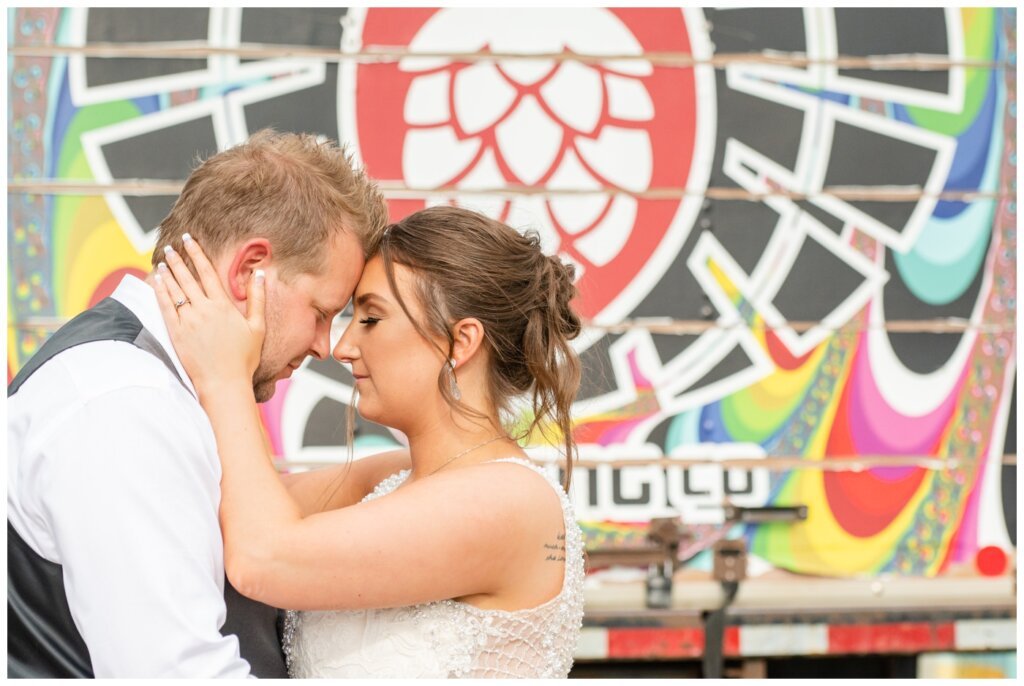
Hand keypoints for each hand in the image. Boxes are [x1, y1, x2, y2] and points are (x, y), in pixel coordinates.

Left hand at [154, 235, 265, 395]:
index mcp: (223, 306)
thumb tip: (261, 274)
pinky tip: (157, 282)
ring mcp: (188, 321)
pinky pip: (165, 307)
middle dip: (178, 260)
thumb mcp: (257, 326)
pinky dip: (160, 291)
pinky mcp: (176, 333)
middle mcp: (203, 310)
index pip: (207, 272)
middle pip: (187, 278)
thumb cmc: (244, 357)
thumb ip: (257, 298)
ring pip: (174, 290)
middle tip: (172, 246)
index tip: (190, 240)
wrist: (224, 382)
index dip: (197, 254)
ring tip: (162, 261)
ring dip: (167, 273)